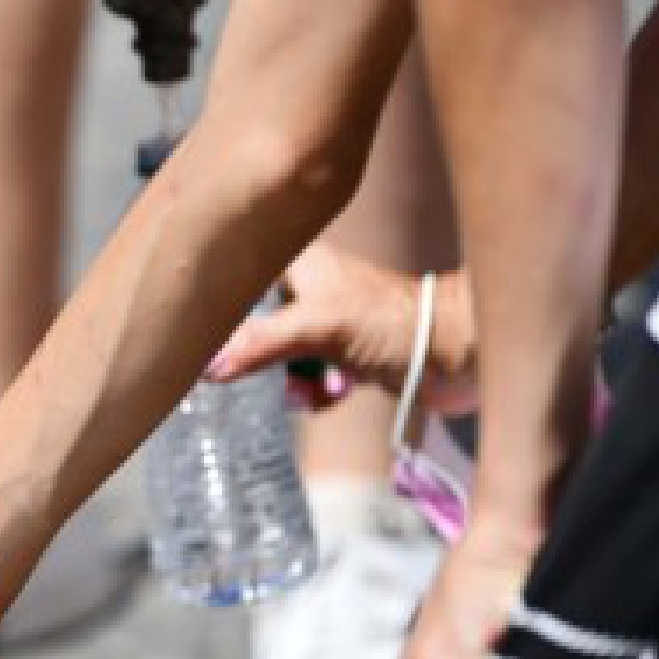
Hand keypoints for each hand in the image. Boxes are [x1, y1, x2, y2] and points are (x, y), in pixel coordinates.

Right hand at [207, 240, 477, 411]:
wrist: (458, 355)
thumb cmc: (393, 323)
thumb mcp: (317, 326)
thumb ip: (260, 344)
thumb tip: (207, 368)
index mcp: (299, 263)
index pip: (239, 276)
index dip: (220, 305)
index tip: (200, 333)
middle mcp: (310, 290)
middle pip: (253, 325)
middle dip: (256, 357)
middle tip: (264, 371)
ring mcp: (328, 326)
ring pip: (280, 358)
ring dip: (290, 381)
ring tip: (309, 388)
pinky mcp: (345, 358)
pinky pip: (308, 380)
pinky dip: (315, 394)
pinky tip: (331, 396)